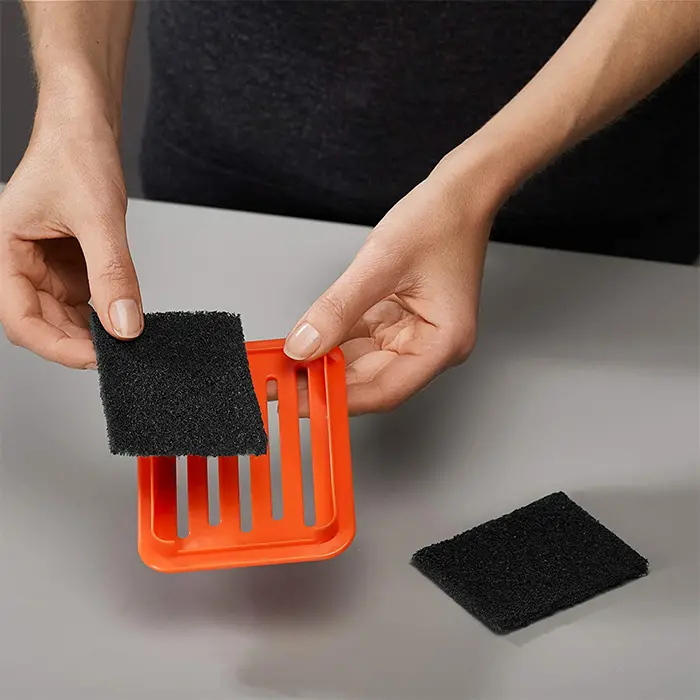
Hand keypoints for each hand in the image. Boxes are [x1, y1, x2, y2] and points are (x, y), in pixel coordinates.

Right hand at [0, 114, 143, 367]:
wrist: (87, 127)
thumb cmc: (75, 155)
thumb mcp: (98, 219)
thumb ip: (112, 274)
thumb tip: (125, 325)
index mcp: (3, 252)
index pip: (20, 319)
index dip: (57, 347)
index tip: (97, 358)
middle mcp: (19, 263)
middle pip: (42, 323)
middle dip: (79, 342)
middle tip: (120, 354)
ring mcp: (44, 266)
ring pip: (64, 316)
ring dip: (92, 330)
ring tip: (125, 337)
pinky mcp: (68, 263)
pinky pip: (82, 299)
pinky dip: (102, 311)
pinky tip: (123, 317)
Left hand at [284, 160, 492, 414]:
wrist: (460, 194)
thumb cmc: (440, 221)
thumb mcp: (380, 264)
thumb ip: (338, 309)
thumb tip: (302, 346)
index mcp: (442, 343)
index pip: (385, 390)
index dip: (339, 399)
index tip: (299, 399)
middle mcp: (430, 346)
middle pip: (371, 380)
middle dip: (325, 381)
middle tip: (282, 383)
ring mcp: (414, 335)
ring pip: (361, 362)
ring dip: (325, 362)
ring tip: (286, 365)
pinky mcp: (400, 321)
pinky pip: (361, 339)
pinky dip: (333, 340)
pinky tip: (305, 341)